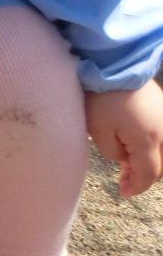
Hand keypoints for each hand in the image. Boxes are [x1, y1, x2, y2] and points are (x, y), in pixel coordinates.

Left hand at [85, 80, 162, 197]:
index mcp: (149, 140)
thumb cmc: (102, 97)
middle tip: (124, 179)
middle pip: (162, 166)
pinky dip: (154, 147)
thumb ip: (113, 152)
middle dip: (145, 176)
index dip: (136, 186)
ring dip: (151, 162)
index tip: (122, 192)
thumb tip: (124, 159)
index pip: (149, 174)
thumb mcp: (98, 130)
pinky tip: (136, 144)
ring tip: (129, 162)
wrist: (115, 63)